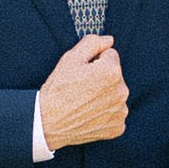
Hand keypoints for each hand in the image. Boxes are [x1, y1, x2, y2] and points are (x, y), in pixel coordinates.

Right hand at [38, 34, 127, 149]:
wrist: (47, 123)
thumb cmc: (58, 90)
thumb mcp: (70, 59)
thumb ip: (92, 43)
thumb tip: (108, 40)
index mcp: (111, 71)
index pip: (110, 55)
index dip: (95, 61)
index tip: (83, 72)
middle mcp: (121, 91)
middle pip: (115, 75)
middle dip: (102, 78)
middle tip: (82, 88)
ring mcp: (120, 111)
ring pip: (116, 94)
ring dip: (105, 96)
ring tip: (84, 101)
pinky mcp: (117, 127)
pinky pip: (115, 114)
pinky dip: (105, 114)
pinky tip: (89, 114)